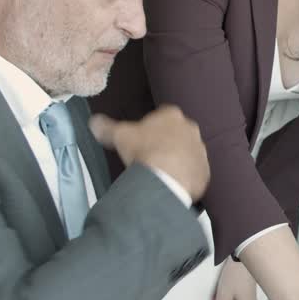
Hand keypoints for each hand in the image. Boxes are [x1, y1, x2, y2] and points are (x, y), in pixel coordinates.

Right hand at [90, 106, 208, 200]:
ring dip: (178, 159)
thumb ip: (106, 127)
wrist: (166, 178)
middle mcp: (190, 128)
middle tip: (151, 156)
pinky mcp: (205, 170)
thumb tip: (93, 122)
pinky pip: (195, 172)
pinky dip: (186, 177)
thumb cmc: (143, 150)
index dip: (151, 127)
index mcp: (172, 115)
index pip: (162, 116)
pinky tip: (172, 184)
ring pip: (188, 152)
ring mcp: (200, 150)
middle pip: (177, 133)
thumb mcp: (119, 135)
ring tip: (161, 173)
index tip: (142, 139)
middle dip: (167, 142)